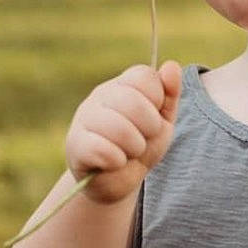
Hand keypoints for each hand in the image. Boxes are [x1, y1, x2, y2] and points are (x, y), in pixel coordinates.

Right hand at [65, 60, 182, 204]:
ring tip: (130, 153)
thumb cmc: (139, 147)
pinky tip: (115, 163)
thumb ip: (169, 94)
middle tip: (144, 139)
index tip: (154, 117)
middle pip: (132, 101)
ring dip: (135, 147)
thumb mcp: (162, 121)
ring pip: (118, 127)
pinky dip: (117, 161)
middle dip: (149, 127)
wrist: (117, 181)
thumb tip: (172, 66)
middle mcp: (100, 97)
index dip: (157, 99)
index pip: (144, 76)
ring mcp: (84, 119)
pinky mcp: (76, 145)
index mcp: (122, 86)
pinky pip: (102, 149)